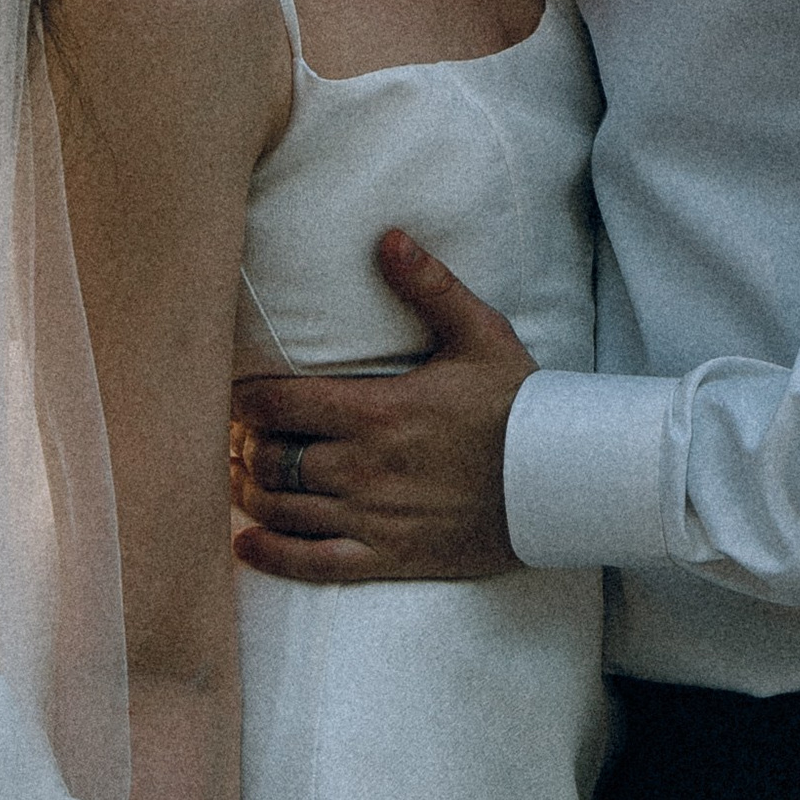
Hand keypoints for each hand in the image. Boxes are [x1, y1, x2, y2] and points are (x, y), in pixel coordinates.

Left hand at [231, 234, 530, 582]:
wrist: (563, 481)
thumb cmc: (519, 405)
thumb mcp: (481, 335)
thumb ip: (430, 286)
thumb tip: (388, 237)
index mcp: (377, 410)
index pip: (276, 405)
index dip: (241, 401)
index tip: (235, 397)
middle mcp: (364, 467)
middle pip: (269, 459)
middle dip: (244, 447)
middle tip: (239, 438)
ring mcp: (374, 516)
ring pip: (281, 509)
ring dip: (250, 494)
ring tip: (241, 479)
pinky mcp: (389, 556)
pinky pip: (313, 563)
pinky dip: (272, 555)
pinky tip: (246, 544)